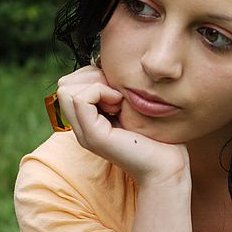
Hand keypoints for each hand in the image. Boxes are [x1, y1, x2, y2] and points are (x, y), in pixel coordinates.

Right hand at [56, 65, 189, 187]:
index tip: (118, 91)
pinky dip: (101, 91)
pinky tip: (120, 104)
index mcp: (88, 121)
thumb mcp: (131, 105)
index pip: (68, 83)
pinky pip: (81, 98)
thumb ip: (114, 90)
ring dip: (97, 85)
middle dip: (92, 78)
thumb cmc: (158, 136)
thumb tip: (103, 64)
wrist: (167, 166)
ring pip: (66, 89)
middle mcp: (81, 128)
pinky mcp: (93, 136)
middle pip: (64, 84)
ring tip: (119, 101)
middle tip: (118, 95)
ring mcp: (84, 133)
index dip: (92, 76)